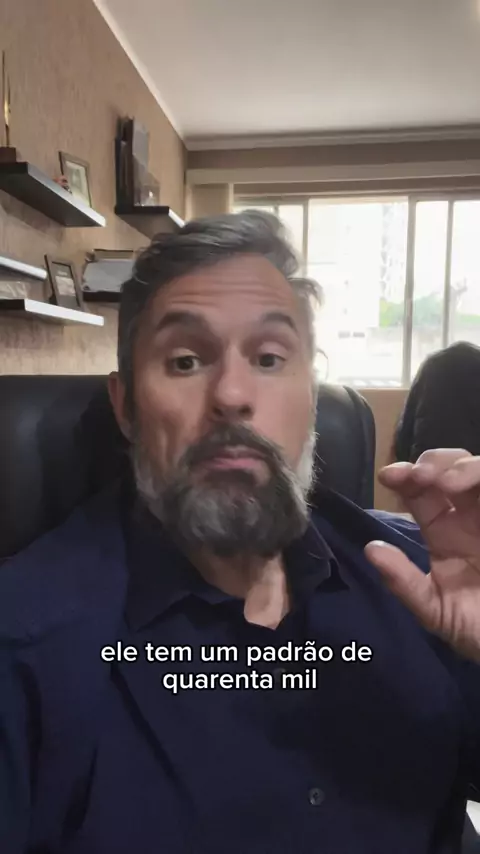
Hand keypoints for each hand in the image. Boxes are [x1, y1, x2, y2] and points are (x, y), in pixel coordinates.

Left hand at [365, 449, 479, 661]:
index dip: (403, 477)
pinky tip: (474, 486)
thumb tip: (370, 551)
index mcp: (445, 532)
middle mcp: (470, 517)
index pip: (420, 492)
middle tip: (420, 476)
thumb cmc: (479, 629)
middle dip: (433, 462)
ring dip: (463, 466)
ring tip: (448, 482)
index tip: (388, 476)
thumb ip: (405, 584)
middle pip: (450, 468)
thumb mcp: (438, 613)